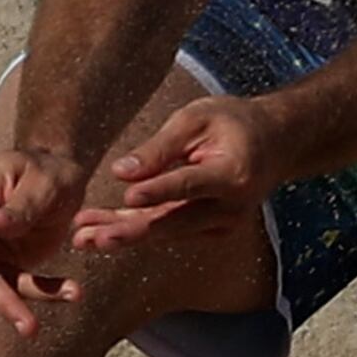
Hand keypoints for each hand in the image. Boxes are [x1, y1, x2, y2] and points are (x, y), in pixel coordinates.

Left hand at [70, 95, 285, 250]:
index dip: (158, 191)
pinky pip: (169, 231)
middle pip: (173, 221)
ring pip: (165, 231)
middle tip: (88, 237)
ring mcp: (223, 223)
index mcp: (232, 174)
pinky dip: (136, 229)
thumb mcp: (197, 119)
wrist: (274, 143)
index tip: (127, 197)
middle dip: (128, 229)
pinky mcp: (211, 230)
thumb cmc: (233, 123)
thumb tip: (121, 172)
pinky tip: (101, 230)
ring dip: (123, 233)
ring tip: (82, 237)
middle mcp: (231, 207)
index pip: (189, 184)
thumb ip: (160, 147)